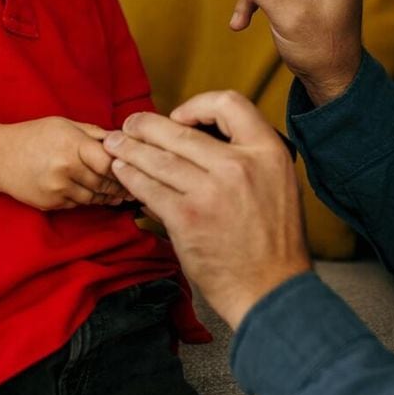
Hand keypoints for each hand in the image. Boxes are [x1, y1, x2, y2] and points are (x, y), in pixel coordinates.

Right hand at [0, 118, 130, 210]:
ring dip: (108, 197)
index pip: (109, 162)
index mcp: (72, 145)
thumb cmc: (34, 135)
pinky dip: (88, 201)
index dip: (122, 166)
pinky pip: (78, 205)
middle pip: (104, 183)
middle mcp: (66, 169)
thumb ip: (93, 134)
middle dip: (119, 185)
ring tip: (119, 194)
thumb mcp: (64, 125)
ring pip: (93, 198)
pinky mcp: (52, 203)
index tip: (132, 167)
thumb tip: (120, 140)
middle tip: (133, 186)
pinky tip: (96, 196)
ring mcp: (58, 189)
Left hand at [105, 92, 311, 328]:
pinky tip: (121, 172)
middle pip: (180, 131)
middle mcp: (240, 166)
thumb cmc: (273, 240)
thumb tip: (194, 139)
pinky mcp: (187, 218)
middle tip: (130, 124)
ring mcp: (211, 192)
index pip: (230, 103)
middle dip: (146, 125)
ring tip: (115, 144)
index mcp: (268, 152)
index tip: (180, 118)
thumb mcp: (278, 183)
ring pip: (157, 158)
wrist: (273, 290)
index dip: (198, 105)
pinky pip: (149, 188)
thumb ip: (245, 158)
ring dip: (129, 148)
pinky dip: (130, 177)